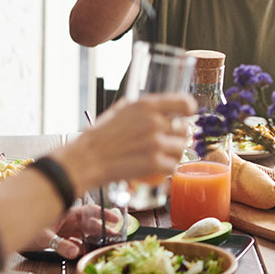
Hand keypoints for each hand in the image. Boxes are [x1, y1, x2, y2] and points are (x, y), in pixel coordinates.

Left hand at [27, 203, 125, 259]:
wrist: (10, 229)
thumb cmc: (25, 226)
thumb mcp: (44, 237)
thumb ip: (60, 245)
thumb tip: (75, 252)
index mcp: (67, 212)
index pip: (90, 211)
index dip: (104, 214)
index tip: (116, 219)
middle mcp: (67, 219)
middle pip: (89, 223)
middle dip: (103, 229)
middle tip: (115, 236)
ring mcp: (64, 228)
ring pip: (83, 232)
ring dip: (93, 238)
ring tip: (103, 245)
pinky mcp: (59, 237)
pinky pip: (74, 240)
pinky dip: (80, 245)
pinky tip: (84, 251)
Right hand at [57, 93, 195, 193]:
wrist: (86, 159)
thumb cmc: (100, 136)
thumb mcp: (120, 110)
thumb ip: (143, 108)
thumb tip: (160, 107)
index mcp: (147, 105)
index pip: (185, 103)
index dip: (189, 111)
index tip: (186, 117)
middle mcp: (154, 122)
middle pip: (184, 130)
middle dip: (177, 138)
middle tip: (166, 144)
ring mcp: (156, 143)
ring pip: (181, 149)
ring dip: (173, 155)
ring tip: (159, 157)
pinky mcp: (154, 163)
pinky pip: (172, 167)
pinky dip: (166, 170)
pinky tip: (155, 169)